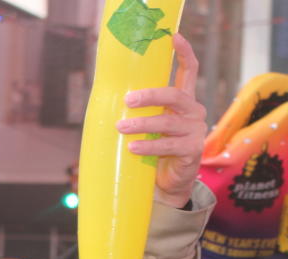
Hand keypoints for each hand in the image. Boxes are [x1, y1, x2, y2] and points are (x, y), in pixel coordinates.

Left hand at [115, 33, 206, 208]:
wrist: (167, 182)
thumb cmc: (154, 149)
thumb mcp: (148, 126)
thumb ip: (138, 112)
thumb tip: (103, 99)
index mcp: (183, 101)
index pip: (189, 72)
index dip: (184, 53)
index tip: (174, 37)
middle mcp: (193, 112)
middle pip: (175, 96)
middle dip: (151, 96)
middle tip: (128, 100)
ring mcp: (195, 131)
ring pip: (168, 123)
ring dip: (142, 124)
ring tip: (121, 127)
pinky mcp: (192, 150)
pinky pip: (169, 146)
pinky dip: (148, 146)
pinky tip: (132, 148)